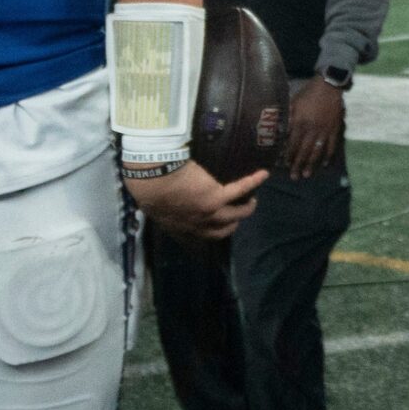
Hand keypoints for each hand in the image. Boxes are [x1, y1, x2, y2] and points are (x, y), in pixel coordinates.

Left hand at [130, 159, 265, 241]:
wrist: (152, 178)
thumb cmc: (146, 187)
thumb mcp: (151, 204)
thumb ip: (160, 205)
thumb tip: (159, 197)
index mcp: (180, 227)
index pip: (201, 235)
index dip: (211, 231)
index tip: (216, 223)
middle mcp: (198, 224)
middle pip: (222, 230)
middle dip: (232, 224)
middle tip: (238, 214)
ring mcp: (210, 212)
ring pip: (236, 214)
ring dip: (246, 208)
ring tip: (252, 201)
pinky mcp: (218, 196)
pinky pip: (241, 189)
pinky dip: (253, 181)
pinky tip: (262, 174)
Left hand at [285, 78, 343, 177]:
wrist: (329, 86)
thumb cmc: (308, 93)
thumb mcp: (294, 102)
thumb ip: (288, 117)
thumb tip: (280, 131)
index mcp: (300, 122)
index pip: (293, 143)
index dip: (289, 155)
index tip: (284, 165)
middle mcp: (312, 129)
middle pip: (304, 150)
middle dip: (298, 164)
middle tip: (294, 177)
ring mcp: (324, 131)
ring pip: (317, 151)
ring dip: (311, 164)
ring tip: (307, 175)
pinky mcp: (334, 130)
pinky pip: (331, 146)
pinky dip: (328, 156)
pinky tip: (324, 165)